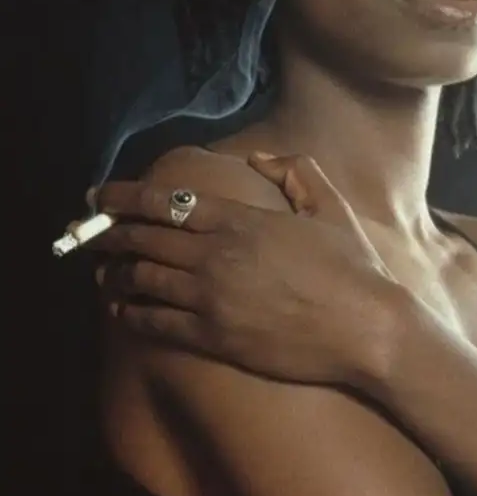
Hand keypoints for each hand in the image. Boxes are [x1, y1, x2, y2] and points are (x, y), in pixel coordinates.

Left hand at [85, 153, 399, 389]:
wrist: (366, 329)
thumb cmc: (352, 268)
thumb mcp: (330, 205)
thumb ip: (294, 170)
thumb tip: (257, 157)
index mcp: (239, 219)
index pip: (163, 202)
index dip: (123, 198)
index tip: (98, 196)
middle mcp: (216, 255)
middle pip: (143, 239)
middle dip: (109, 235)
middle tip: (90, 236)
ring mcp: (211, 299)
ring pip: (143, 281)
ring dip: (116, 275)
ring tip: (103, 275)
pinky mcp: (214, 338)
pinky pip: (157, 324)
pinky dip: (133, 314)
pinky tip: (124, 312)